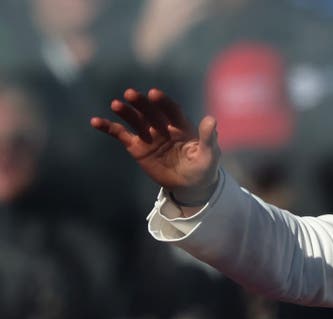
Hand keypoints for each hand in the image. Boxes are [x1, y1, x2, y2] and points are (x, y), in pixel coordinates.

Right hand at [90, 88, 220, 202]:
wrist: (190, 185)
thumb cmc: (203, 167)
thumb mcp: (209, 154)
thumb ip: (208, 138)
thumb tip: (212, 119)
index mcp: (182, 125)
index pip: (171, 110)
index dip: (163, 102)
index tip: (154, 94)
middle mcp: (163, 126)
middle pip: (150, 112)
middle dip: (141, 103)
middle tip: (130, 94)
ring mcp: (149, 135)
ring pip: (135, 120)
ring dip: (125, 112)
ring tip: (116, 104)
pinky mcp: (137, 147)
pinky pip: (121, 134)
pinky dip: (108, 127)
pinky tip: (95, 121)